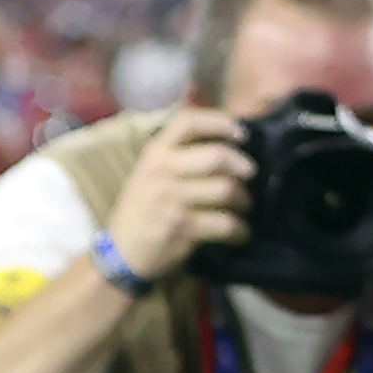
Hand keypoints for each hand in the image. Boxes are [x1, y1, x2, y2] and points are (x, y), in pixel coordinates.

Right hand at [99, 107, 253, 283]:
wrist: (122, 250)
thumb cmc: (144, 208)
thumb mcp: (151, 172)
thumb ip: (180, 155)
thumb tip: (228, 142)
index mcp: (156, 153)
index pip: (188, 122)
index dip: (220, 123)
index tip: (241, 133)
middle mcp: (163, 171)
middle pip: (218, 156)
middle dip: (244, 167)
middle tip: (250, 176)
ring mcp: (173, 200)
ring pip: (228, 190)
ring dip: (245, 200)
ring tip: (243, 207)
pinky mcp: (184, 228)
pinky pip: (227, 224)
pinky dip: (241, 230)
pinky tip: (239, 233)